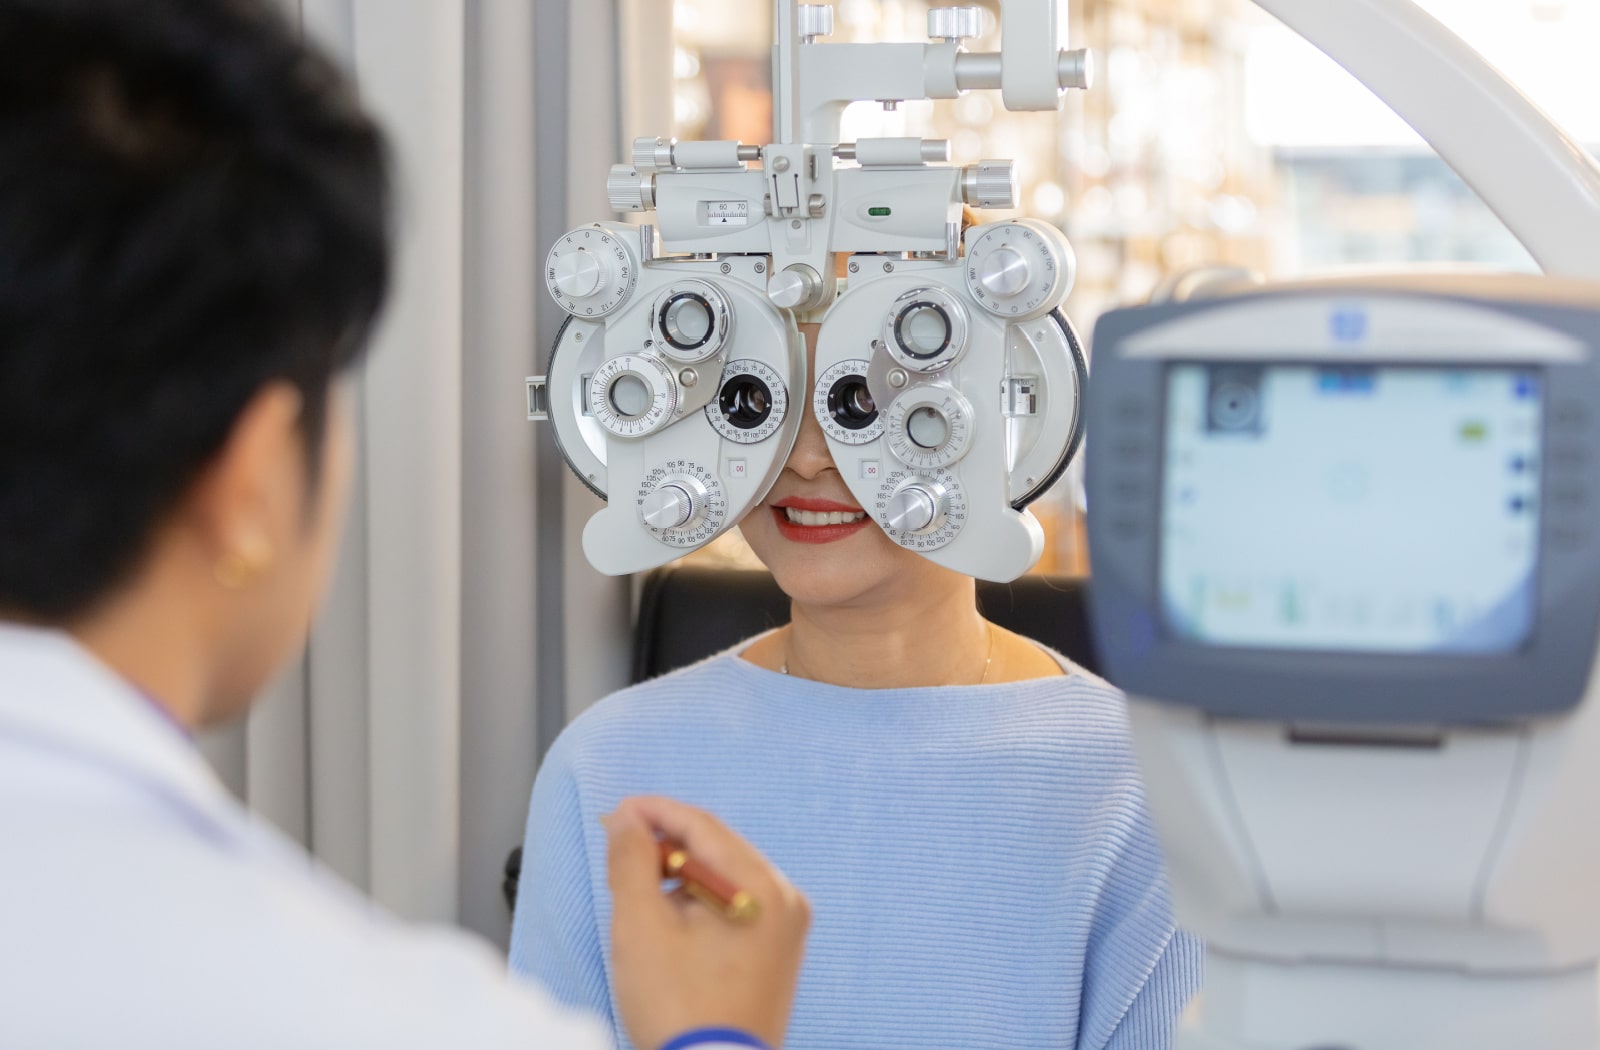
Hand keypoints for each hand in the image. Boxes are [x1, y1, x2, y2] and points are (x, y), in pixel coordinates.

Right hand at [605, 796, 809, 1049]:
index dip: (655, 813)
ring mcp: (785, 929)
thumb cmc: (680, 1011)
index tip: (619, 812)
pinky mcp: (776, 954)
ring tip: (639, 892)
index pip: (704, 826)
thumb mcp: (640, 925)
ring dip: (680, 875)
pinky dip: (700, 903)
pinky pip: (735, 906)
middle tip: (621, 849)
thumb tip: (627, 820)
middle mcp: (785, 901)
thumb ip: (631, 860)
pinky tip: (669, 917)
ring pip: (725, 878)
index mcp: (762, 888)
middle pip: (718, 848)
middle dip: (666, 845)